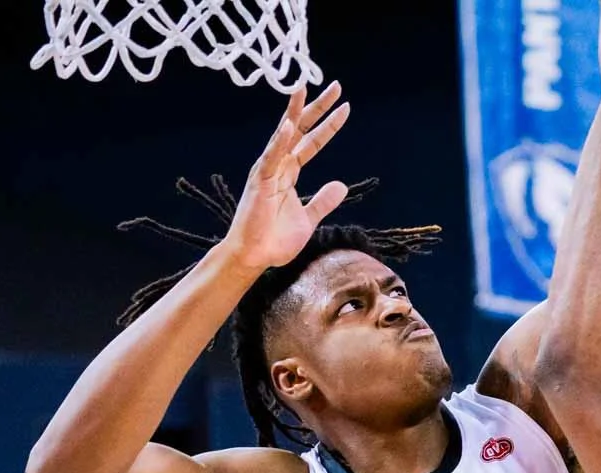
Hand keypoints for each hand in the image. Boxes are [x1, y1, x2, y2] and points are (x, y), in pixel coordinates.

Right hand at [220, 83, 352, 270]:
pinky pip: (271, 159)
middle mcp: (278, 166)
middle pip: (300, 130)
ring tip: (303, 87)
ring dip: (294, 112)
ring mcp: (268, 171)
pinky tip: (289, 125)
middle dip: (317, 108)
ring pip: (283, 136)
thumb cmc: (275, 240)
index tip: (345, 106)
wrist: (255, 257)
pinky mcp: (260, 183)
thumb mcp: (308, 219)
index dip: (328, 125)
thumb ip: (323, 201)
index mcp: (289, 172)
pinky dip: (279, 142)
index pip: (311, 142)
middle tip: (335, 86)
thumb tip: (341, 185)